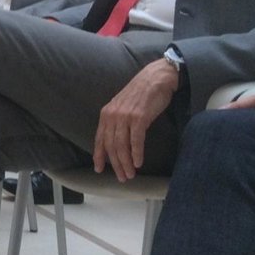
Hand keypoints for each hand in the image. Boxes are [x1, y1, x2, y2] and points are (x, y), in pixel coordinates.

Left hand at [93, 59, 179, 181]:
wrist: (155, 78)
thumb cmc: (141, 94)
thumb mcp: (122, 107)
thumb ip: (117, 122)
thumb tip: (116, 141)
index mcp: (106, 114)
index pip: (100, 139)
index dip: (99, 155)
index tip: (99, 169)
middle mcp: (112, 115)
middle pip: (111, 145)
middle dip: (116, 164)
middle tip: (122, 177)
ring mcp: (125, 116)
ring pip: (122, 145)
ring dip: (126, 162)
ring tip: (130, 174)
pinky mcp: (139, 117)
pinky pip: (136, 140)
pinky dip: (137, 153)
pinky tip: (138, 162)